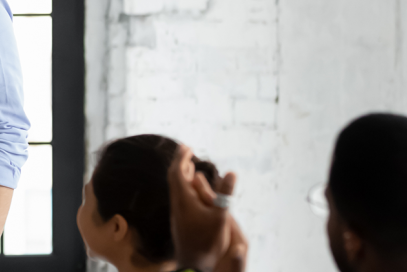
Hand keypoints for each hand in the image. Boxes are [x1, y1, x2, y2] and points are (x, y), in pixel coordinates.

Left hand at [168, 144, 241, 271]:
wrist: (193, 264)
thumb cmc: (207, 242)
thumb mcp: (220, 217)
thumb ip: (224, 194)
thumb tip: (231, 172)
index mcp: (184, 200)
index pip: (177, 173)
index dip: (181, 158)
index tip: (186, 146)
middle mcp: (178, 205)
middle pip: (175, 178)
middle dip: (180, 163)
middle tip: (186, 150)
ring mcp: (178, 213)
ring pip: (177, 189)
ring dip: (182, 175)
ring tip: (188, 165)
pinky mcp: (181, 221)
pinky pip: (181, 197)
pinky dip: (186, 187)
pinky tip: (193, 190)